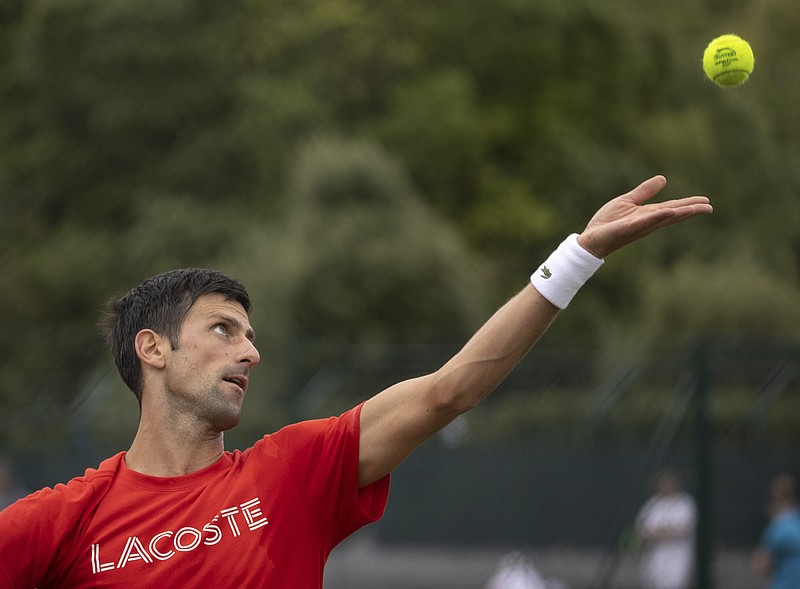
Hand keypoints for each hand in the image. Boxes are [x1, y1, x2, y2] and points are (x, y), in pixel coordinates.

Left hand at [577, 176, 712, 258]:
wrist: (591, 237)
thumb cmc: (608, 222)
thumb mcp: (628, 201)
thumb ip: (645, 192)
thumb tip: (663, 179)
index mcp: (649, 214)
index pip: (673, 207)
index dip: (689, 204)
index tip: (707, 201)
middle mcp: (648, 221)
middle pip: (674, 214)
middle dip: (691, 210)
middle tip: (710, 207)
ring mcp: (640, 225)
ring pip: (664, 218)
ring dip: (680, 213)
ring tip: (696, 208)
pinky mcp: (628, 228)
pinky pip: (645, 221)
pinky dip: (658, 217)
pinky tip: (669, 212)